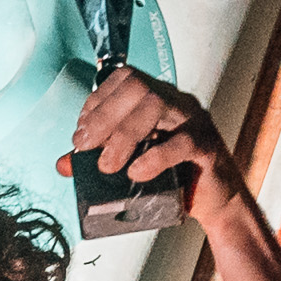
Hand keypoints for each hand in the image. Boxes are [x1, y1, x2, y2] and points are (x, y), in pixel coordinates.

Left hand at [60, 64, 234, 214]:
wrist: (217, 201)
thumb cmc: (177, 177)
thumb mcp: (133, 165)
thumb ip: (100, 159)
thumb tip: (64, 164)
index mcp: (157, 100)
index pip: (123, 80)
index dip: (96, 102)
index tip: (82, 134)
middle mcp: (175, 102)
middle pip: (137, 86)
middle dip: (104, 116)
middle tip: (87, 149)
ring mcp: (193, 120)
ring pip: (155, 105)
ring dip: (124, 134)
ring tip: (109, 165)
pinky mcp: (207, 145)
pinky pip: (181, 142)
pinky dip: (154, 157)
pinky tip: (137, 172)